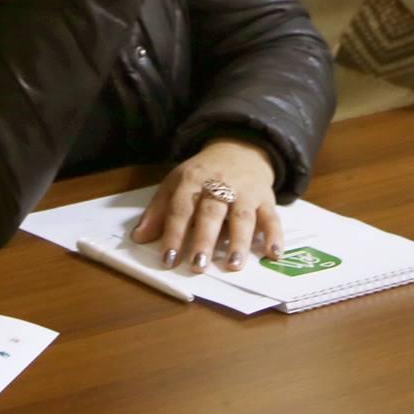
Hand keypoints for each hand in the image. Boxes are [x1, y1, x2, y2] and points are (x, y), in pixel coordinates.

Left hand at [130, 138, 281, 273]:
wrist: (240, 148)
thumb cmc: (203, 174)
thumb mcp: (176, 183)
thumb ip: (159, 211)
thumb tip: (139, 238)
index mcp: (193, 180)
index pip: (181, 208)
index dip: (173, 234)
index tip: (168, 259)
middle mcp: (219, 184)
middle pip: (211, 213)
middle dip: (204, 239)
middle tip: (197, 265)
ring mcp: (244, 192)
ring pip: (242, 217)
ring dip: (239, 241)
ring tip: (233, 265)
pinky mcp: (265, 198)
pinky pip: (272, 217)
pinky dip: (275, 235)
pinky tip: (274, 254)